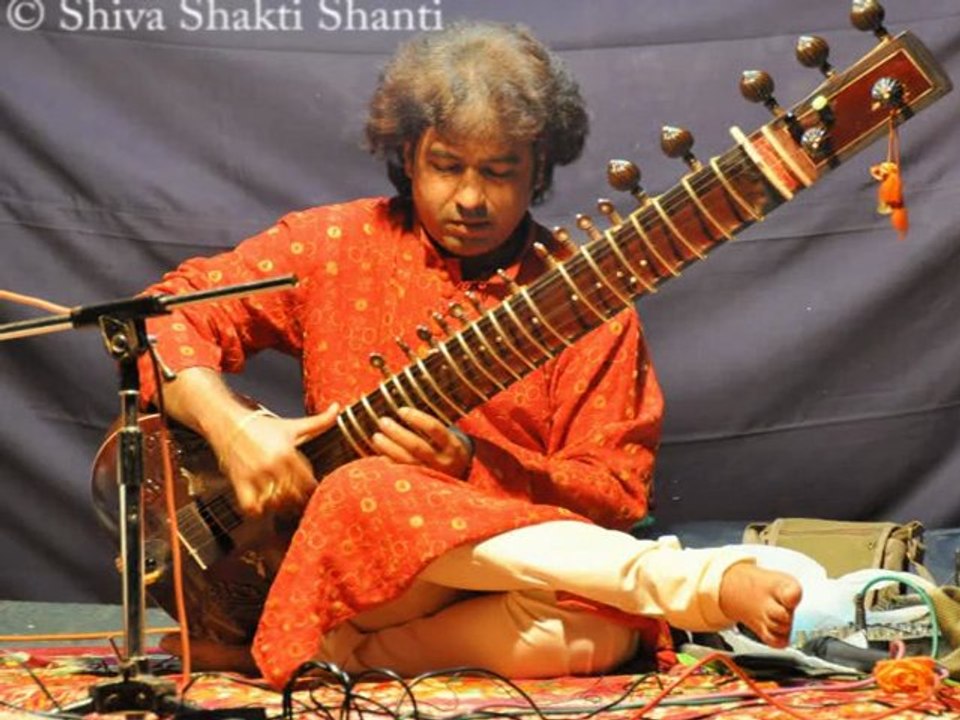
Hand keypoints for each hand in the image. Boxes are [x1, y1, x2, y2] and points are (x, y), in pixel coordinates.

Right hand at [215, 403, 338, 515]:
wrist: (228, 423)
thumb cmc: (261, 426)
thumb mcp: (292, 425)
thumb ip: (318, 421)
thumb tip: (338, 408)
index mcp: (287, 453)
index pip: (308, 482)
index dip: (311, 487)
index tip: (309, 488)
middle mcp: (271, 466)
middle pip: (293, 495)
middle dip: (297, 498)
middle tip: (297, 497)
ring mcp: (254, 476)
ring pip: (275, 503)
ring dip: (280, 505)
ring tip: (282, 500)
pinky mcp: (239, 483)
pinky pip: (251, 507)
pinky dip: (258, 510)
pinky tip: (263, 504)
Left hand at [371, 407, 472, 478]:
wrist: (460, 475)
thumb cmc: (447, 447)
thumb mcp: (448, 435)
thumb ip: (430, 424)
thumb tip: (401, 404)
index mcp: (452, 445)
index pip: (434, 428)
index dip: (416, 418)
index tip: (400, 410)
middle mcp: (443, 461)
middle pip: (417, 446)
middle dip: (397, 433)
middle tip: (382, 421)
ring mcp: (432, 475)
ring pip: (407, 462)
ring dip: (388, 448)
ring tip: (376, 436)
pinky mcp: (422, 485)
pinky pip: (402, 474)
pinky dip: (388, 464)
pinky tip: (378, 455)